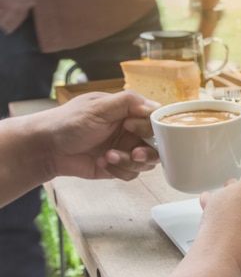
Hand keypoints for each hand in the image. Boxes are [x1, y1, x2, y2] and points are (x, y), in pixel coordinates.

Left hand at [46, 90, 160, 180]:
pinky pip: (132, 174)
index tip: (131, 127)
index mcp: (128, 112)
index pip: (155, 121)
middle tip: (134, 153)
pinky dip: (119, 170)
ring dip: (129, 162)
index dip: (149, 127)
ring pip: (146, 162)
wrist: (47, 148)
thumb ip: (128, 102)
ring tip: (109, 157)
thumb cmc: (68, 122)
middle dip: (147, 152)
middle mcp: (130, 131)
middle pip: (157, 145)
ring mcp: (125, 150)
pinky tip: (101, 162)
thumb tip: (155, 106)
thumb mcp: (98, 107)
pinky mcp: (118, 167)